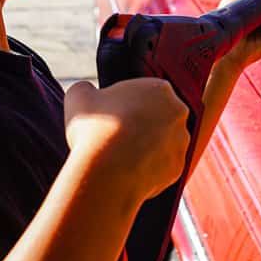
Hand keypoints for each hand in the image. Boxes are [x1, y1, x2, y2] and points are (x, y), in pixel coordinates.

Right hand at [64, 78, 189, 201]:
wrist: (107, 172)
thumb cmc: (94, 129)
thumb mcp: (78, 96)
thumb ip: (85, 89)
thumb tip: (85, 92)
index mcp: (159, 88)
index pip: (144, 92)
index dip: (125, 104)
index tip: (112, 115)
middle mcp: (178, 113)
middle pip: (157, 117)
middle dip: (140, 125)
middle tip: (115, 136)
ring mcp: (181, 142)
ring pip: (162, 143)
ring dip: (146, 147)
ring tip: (119, 157)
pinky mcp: (178, 168)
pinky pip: (162, 167)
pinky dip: (147, 169)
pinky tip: (128, 171)